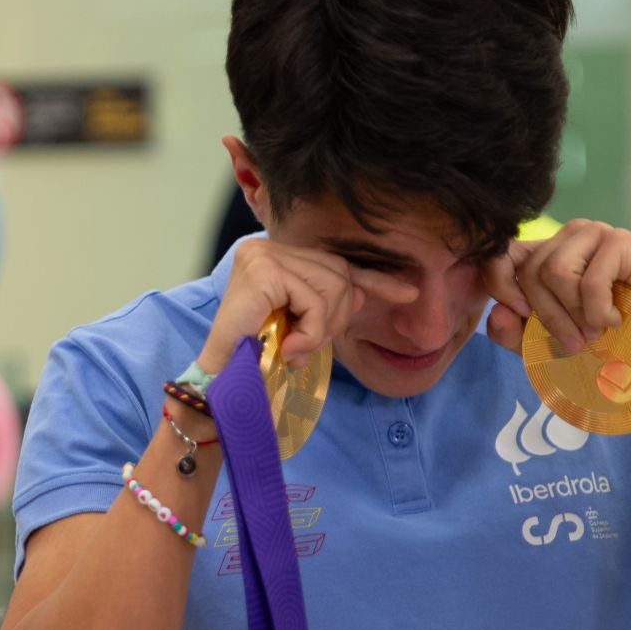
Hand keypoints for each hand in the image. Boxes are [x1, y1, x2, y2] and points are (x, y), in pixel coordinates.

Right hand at [196, 239, 416, 373]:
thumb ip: (328, 307)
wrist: (221, 382)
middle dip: (335, 317)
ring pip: (332, 285)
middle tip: (306, 346)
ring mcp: (262, 255)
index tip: (409, 293)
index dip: (374, 280)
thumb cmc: (255, 357)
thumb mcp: (302, 327)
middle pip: (339, 272)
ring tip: (294, 348)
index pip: (335, 261)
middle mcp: (265, 247)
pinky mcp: (263, 270)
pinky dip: (310, 330)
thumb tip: (359, 294)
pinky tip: (290, 348)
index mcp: (275, 255)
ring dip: (321, 328)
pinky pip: (314, 300)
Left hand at [483, 219, 630, 354]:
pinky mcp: (623, 242)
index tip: (521, 316)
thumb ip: (514, 334)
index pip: (502, 255)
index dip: (500, 285)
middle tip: (577, 341)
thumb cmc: (599, 339)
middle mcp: (568, 234)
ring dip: (578, 314)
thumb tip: (499, 313)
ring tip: (599, 329)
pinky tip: (615, 319)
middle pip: (532, 271)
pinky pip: (591, 282)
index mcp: (545, 252)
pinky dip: (598, 311)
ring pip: (557, 272)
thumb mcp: (546, 343)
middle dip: (552, 316)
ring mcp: (596, 233)